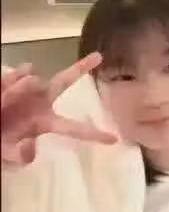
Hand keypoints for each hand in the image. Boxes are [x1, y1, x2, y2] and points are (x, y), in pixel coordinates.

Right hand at [1, 53, 116, 165]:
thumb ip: (17, 155)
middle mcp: (41, 100)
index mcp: (46, 121)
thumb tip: (28, 149)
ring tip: (2, 101)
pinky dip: (6, 83)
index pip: (73, 129)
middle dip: (80, 68)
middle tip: (98, 57)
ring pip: (32, 79)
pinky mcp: (10, 78)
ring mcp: (27, 87)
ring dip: (20, 88)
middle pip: (64, 81)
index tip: (113, 140)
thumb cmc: (0, 138)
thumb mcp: (8, 152)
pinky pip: (14, 74)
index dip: (92, 135)